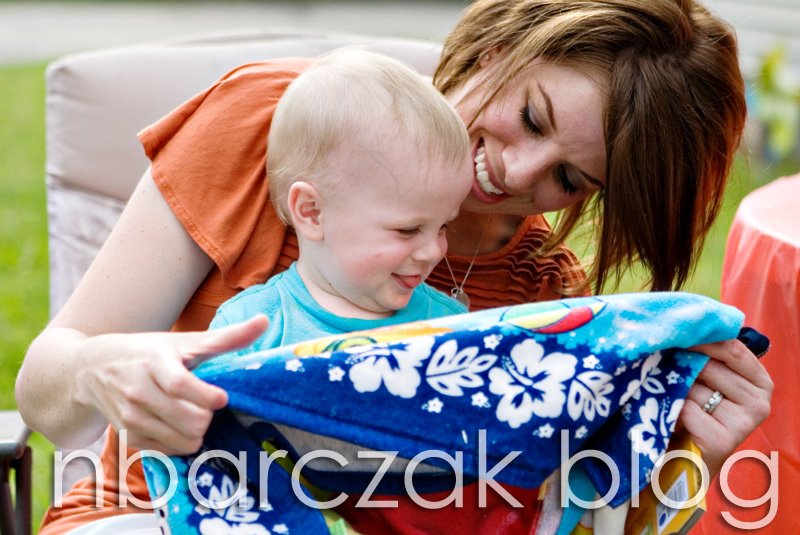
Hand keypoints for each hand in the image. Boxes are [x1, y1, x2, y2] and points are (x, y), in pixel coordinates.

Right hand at [76, 315, 267, 454]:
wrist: (93, 368)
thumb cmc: (149, 351)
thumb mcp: (185, 340)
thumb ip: (227, 337)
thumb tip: (264, 321)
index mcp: (154, 362)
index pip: (179, 384)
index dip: (205, 396)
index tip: (222, 398)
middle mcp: (138, 391)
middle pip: (187, 418)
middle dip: (208, 415)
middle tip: (208, 404)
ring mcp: (130, 416)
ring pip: (181, 440)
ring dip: (198, 432)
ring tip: (196, 415)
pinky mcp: (128, 436)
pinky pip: (168, 451)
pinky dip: (180, 443)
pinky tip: (178, 426)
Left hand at [679, 339, 772, 476]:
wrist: (686, 458)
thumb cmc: (696, 411)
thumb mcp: (708, 379)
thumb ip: (708, 356)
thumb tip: (685, 328)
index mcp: (760, 381)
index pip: (732, 348)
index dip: (702, 339)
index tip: (678, 333)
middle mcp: (760, 402)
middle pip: (710, 366)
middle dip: (684, 367)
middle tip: (668, 373)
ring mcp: (744, 423)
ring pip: (696, 387)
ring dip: (677, 390)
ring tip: (674, 402)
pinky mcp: (723, 440)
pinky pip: (687, 408)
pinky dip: (673, 410)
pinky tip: (674, 419)